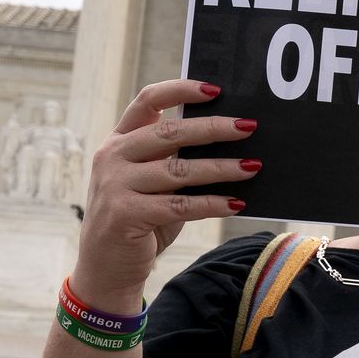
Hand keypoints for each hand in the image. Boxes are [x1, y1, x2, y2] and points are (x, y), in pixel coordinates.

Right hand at [71, 79, 256, 309]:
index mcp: (118, 141)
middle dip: (214, 128)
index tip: (215, 90)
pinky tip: (235, 203)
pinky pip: (180, 205)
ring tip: (253, 167)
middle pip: (169, 133)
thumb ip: (173, 160)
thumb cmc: (139, 219)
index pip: (147, 101)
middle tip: (249, 126)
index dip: (181, 90)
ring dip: (221, 168)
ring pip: (178, 170)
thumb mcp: (151, 183)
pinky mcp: (125, 215)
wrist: (106, 267)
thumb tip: (228, 139)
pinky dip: (212, 204)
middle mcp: (112, 157)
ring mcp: (115, 186)